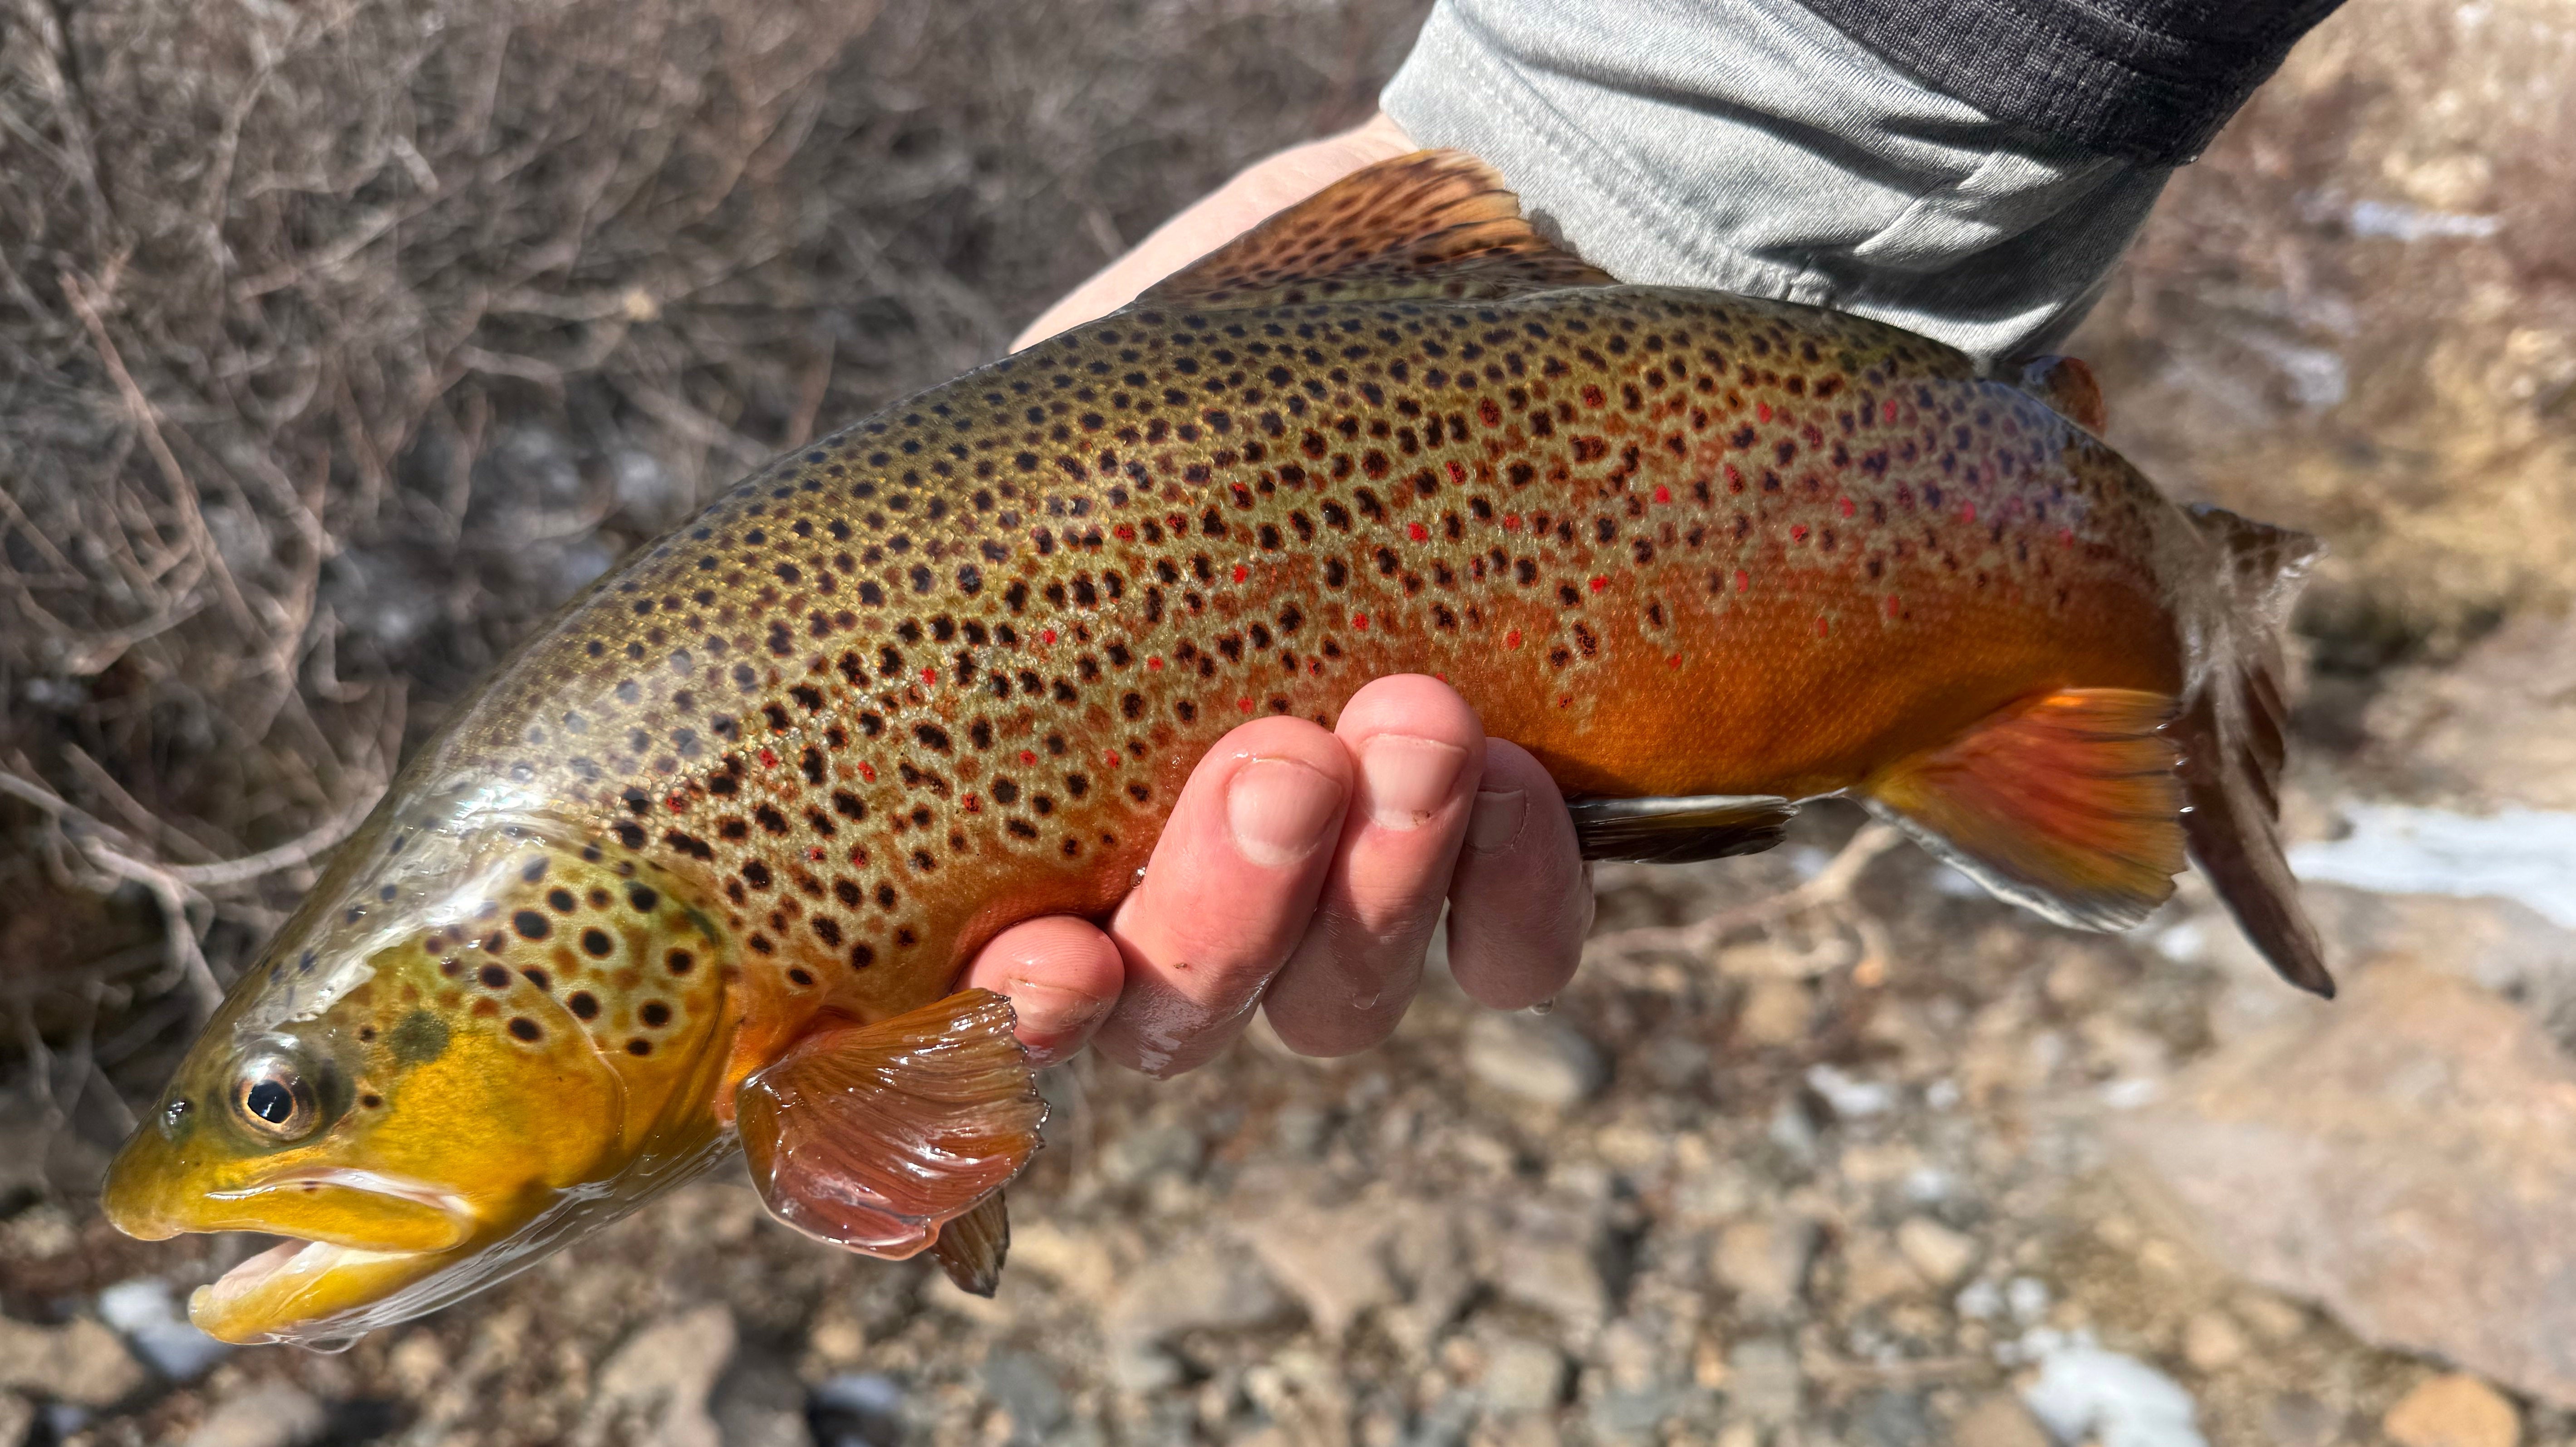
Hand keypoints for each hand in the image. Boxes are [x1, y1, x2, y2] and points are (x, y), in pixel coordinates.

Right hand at [976, 121, 1593, 1074]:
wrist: (1427, 290)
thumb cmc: (1193, 378)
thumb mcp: (1072, 425)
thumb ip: (995, 515)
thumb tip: (941, 540)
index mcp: (1016, 829)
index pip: (953, 1022)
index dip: (998, 1044)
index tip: (1046, 958)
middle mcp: (1165, 902)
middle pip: (1166, 1023)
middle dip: (1218, 916)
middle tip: (1276, 764)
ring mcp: (1333, 904)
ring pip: (1332, 1004)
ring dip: (1372, 886)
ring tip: (1417, 717)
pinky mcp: (1492, 872)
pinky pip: (1507, 960)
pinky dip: (1512, 892)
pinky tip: (1518, 776)